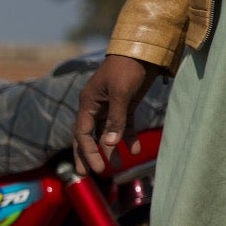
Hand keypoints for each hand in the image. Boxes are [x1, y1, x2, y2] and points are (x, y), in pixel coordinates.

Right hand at [74, 53, 159, 174]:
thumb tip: (109, 144)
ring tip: (116, 167)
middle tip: (86, 175)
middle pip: (88, 135)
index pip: (82, 133)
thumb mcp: (121, 93)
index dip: (88, 152)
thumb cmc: (127, 68)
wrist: (143, 50)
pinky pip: (123, 125)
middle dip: (88, 155)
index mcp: (89, 102)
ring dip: (110, 149)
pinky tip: (135, 150)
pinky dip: (128, 138)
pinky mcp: (125, 104)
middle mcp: (96, 106)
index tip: (98, 169)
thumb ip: (115, 119)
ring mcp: (110, 106)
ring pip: (106, 133)